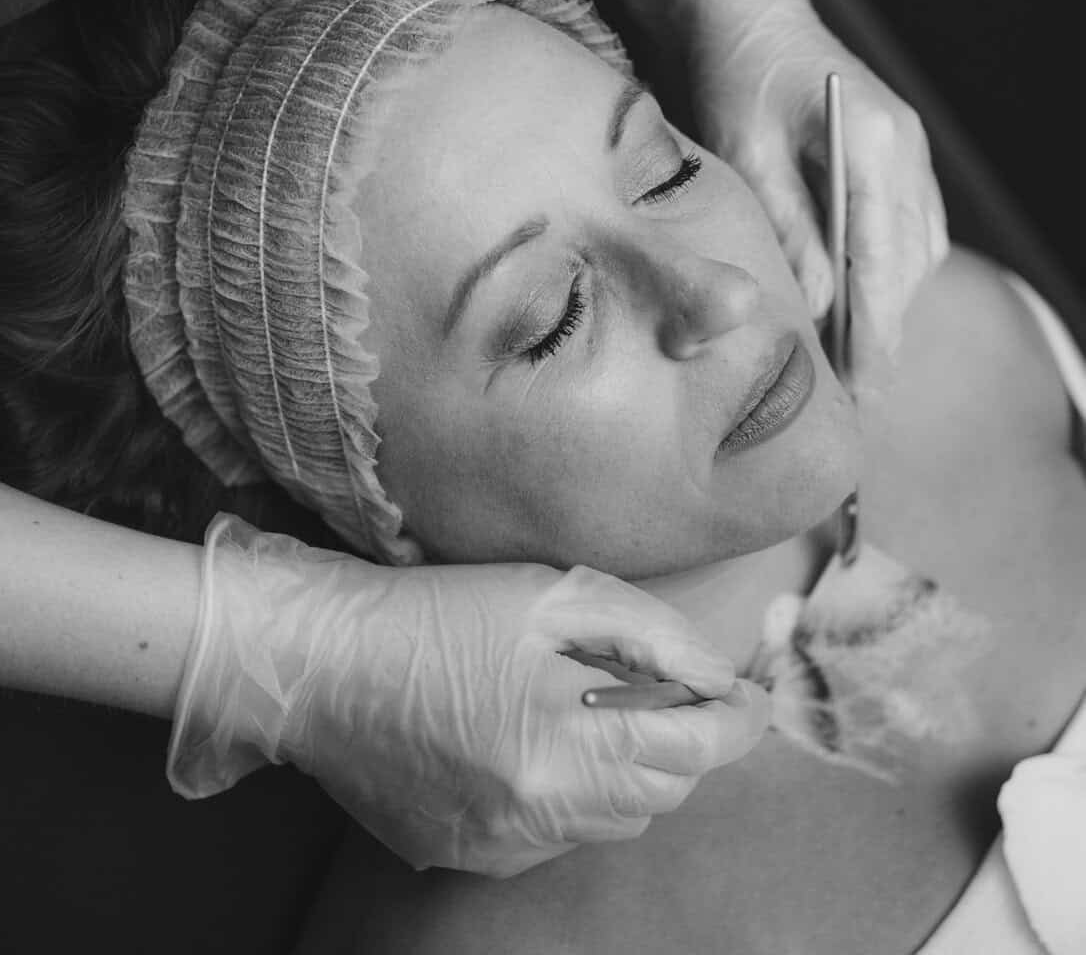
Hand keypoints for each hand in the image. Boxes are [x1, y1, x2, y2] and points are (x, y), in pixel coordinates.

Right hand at [167, 514, 768, 877]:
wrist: (319, 663)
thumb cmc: (434, 611)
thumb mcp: (550, 594)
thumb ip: (648, 633)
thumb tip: (718, 672)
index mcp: (562, 747)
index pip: (694, 751)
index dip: (737, 719)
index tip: (753, 692)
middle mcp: (537, 818)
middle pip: (661, 795)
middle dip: (682, 742)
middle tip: (665, 687)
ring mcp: (498, 849)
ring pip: (611, 822)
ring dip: (626, 770)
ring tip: (591, 708)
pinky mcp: (464, 857)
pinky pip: (554, 836)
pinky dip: (571, 794)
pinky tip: (533, 742)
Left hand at [607, 0, 948, 393]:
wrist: (744, 10)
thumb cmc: (735, 74)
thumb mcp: (744, 155)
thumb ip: (784, 231)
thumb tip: (812, 306)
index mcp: (877, 144)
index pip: (883, 264)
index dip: (873, 337)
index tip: (863, 393)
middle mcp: (909, 152)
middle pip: (907, 269)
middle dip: (882, 336)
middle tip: (852, 398)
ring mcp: (911, 155)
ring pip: (912, 258)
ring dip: (884, 311)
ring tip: (851, 367)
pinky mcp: (898, 161)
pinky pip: (906, 237)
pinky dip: (883, 279)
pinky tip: (853, 308)